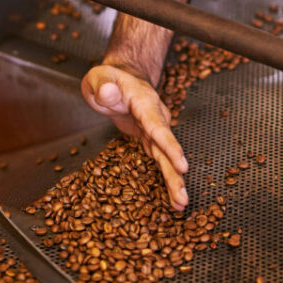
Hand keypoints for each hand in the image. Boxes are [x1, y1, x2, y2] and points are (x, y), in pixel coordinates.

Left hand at [81, 64, 188, 209]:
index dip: (170, 147)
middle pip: (167, 149)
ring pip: (166, 159)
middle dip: (176, 174)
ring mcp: (154, 131)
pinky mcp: (150, 141)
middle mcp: (156, 119)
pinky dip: (166, 179)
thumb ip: (102, 86)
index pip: (158, 127)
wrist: (122, 79)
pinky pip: (160, 161)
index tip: (182, 165)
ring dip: (174, 181)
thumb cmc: (109, 80)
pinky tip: (171, 198)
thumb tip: (108, 94)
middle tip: (183, 197)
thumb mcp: (99, 78)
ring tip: (181, 204)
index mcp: (145, 104)